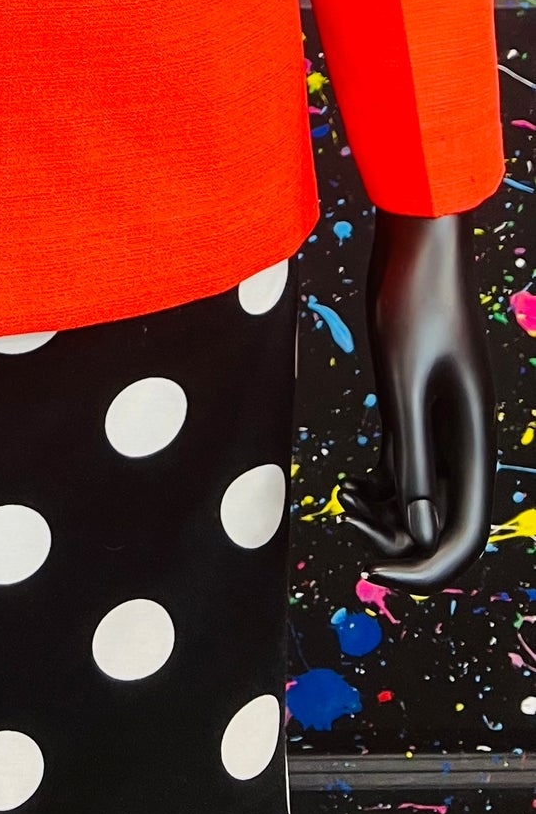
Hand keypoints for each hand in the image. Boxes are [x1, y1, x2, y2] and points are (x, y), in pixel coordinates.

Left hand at [342, 208, 493, 588]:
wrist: (415, 239)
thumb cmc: (413, 299)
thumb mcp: (404, 381)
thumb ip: (414, 456)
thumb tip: (421, 534)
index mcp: (472, 441)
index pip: (463, 534)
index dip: (424, 568)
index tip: (374, 574)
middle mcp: (464, 441)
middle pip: (443, 525)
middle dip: (396, 541)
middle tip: (345, 515)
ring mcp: (442, 425)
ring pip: (422, 500)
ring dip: (384, 515)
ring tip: (340, 497)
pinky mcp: (418, 407)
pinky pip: (407, 470)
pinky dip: (380, 486)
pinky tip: (347, 483)